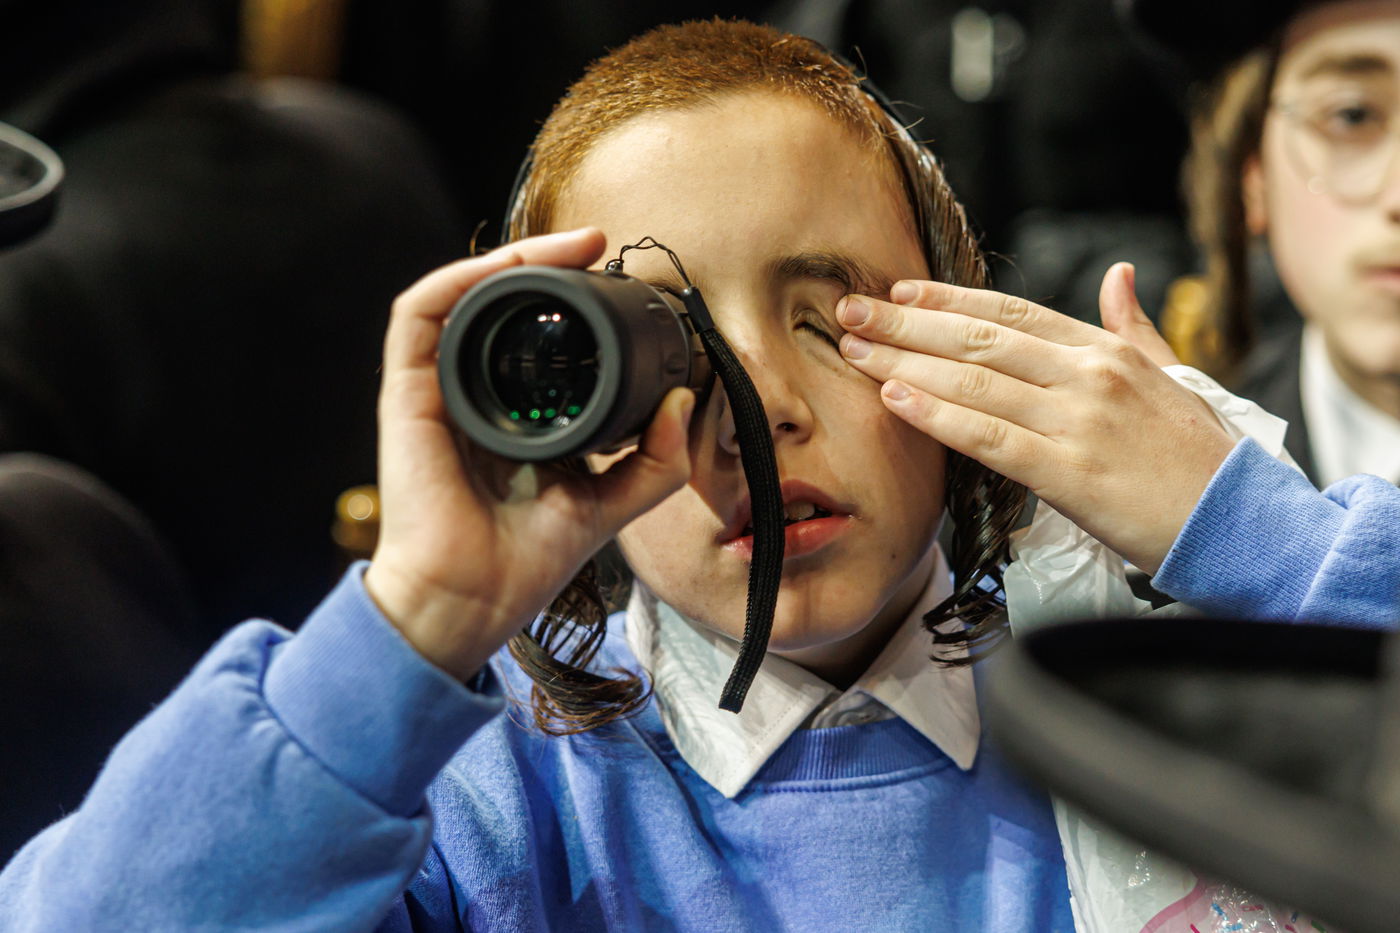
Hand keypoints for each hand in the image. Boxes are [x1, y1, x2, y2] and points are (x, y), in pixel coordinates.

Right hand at [364, 228, 694, 679]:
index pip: (538, 334)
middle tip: (597, 245)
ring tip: (566, 247)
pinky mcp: (407, 393)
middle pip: (501, 303)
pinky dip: (459, 281)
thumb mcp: (610, 503)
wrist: (472, 601)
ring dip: (512, 260)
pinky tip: (505, 269)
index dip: (573, 296)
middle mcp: (474, 392)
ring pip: (463, 296)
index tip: (620, 276)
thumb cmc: (526, 561)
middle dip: (547, 263)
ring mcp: (437, 389)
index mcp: (515, 412)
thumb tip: (682, 401)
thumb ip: (653, 460)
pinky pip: (419, 315)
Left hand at [834, 262, 1234, 573]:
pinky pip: (990, 439)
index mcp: (1106, 352)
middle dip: (906, 323)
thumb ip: (1133, 327)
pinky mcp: (1070, 474)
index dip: (949, 301)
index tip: (900, 290)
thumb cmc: (1202, 457)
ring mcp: (1078, 422)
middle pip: (979, 340)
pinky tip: (894, 399)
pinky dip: (937, 417)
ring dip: (905, 363)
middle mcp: (1088, 376)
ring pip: (975, 383)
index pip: (1012, 314)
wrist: (1240, 523)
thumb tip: (1119, 275)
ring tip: (853, 351)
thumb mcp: (1171, 377)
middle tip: (850, 311)